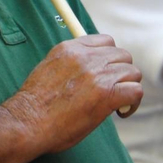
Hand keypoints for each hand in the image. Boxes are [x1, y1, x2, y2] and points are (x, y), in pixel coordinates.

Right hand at [3, 34, 142, 153]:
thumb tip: (87, 68)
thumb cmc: (35, 104)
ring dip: (128, 87)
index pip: (106, 41)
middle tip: (113, 90)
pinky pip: (135, 91)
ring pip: (132, 72)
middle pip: (122, 56)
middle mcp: (86, 57)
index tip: (105, 74)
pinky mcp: (107, 94)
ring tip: (117, 103)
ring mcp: (97, 74)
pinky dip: (132, 103)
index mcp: (71, 48)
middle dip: (121, 73)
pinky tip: (121, 112)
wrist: (27, 121)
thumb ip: (70, 63)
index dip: (110, 59)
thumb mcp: (49, 68)